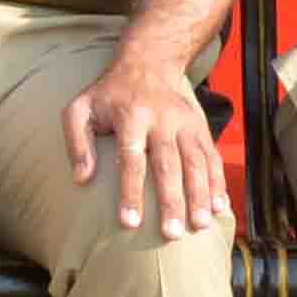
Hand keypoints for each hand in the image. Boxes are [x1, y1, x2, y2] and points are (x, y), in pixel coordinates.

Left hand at [65, 53, 230, 234]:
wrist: (149, 62)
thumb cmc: (109, 94)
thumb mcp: (80, 108)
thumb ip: (77, 142)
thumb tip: (81, 179)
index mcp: (130, 116)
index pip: (131, 158)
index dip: (131, 191)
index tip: (130, 223)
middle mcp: (162, 119)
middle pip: (168, 164)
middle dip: (171, 201)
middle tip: (171, 234)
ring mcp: (185, 123)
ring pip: (196, 162)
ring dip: (200, 195)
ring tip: (200, 225)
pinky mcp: (201, 127)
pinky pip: (212, 157)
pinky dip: (218, 182)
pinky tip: (220, 207)